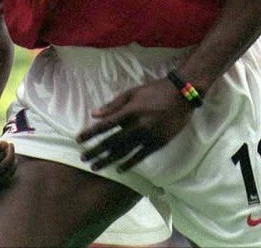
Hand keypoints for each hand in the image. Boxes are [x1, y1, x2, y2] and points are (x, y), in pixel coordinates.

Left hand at [76, 77, 193, 172]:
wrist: (181, 95)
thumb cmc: (154, 91)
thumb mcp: (132, 92)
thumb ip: (113, 104)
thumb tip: (94, 114)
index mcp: (130, 111)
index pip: (105, 125)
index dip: (91, 133)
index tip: (79, 140)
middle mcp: (137, 125)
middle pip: (112, 142)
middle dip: (96, 151)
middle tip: (83, 158)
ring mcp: (148, 136)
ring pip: (124, 151)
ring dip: (108, 160)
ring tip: (96, 167)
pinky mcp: (158, 143)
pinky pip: (140, 156)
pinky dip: (129, 163)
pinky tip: (119, 169)